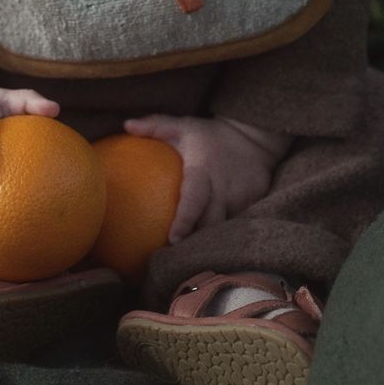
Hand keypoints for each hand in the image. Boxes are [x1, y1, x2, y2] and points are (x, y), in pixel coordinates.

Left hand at [122, 114, 291, 243]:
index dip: (185, 220)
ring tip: (192, 259)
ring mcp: (243, 198)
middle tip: (176, 258)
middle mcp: (225, 188)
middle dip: (196, 243)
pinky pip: (238, 224)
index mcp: (204, 171)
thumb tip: (127, 125)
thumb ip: (155, 126)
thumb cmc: (209, 135)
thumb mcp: (183, 125)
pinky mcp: (256, 203)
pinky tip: (212, 249)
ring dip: (210, 242)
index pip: (194, 199)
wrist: (255, 135)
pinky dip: (226, 235)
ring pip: (225, 228)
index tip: (174, 239)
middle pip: (210, 224)